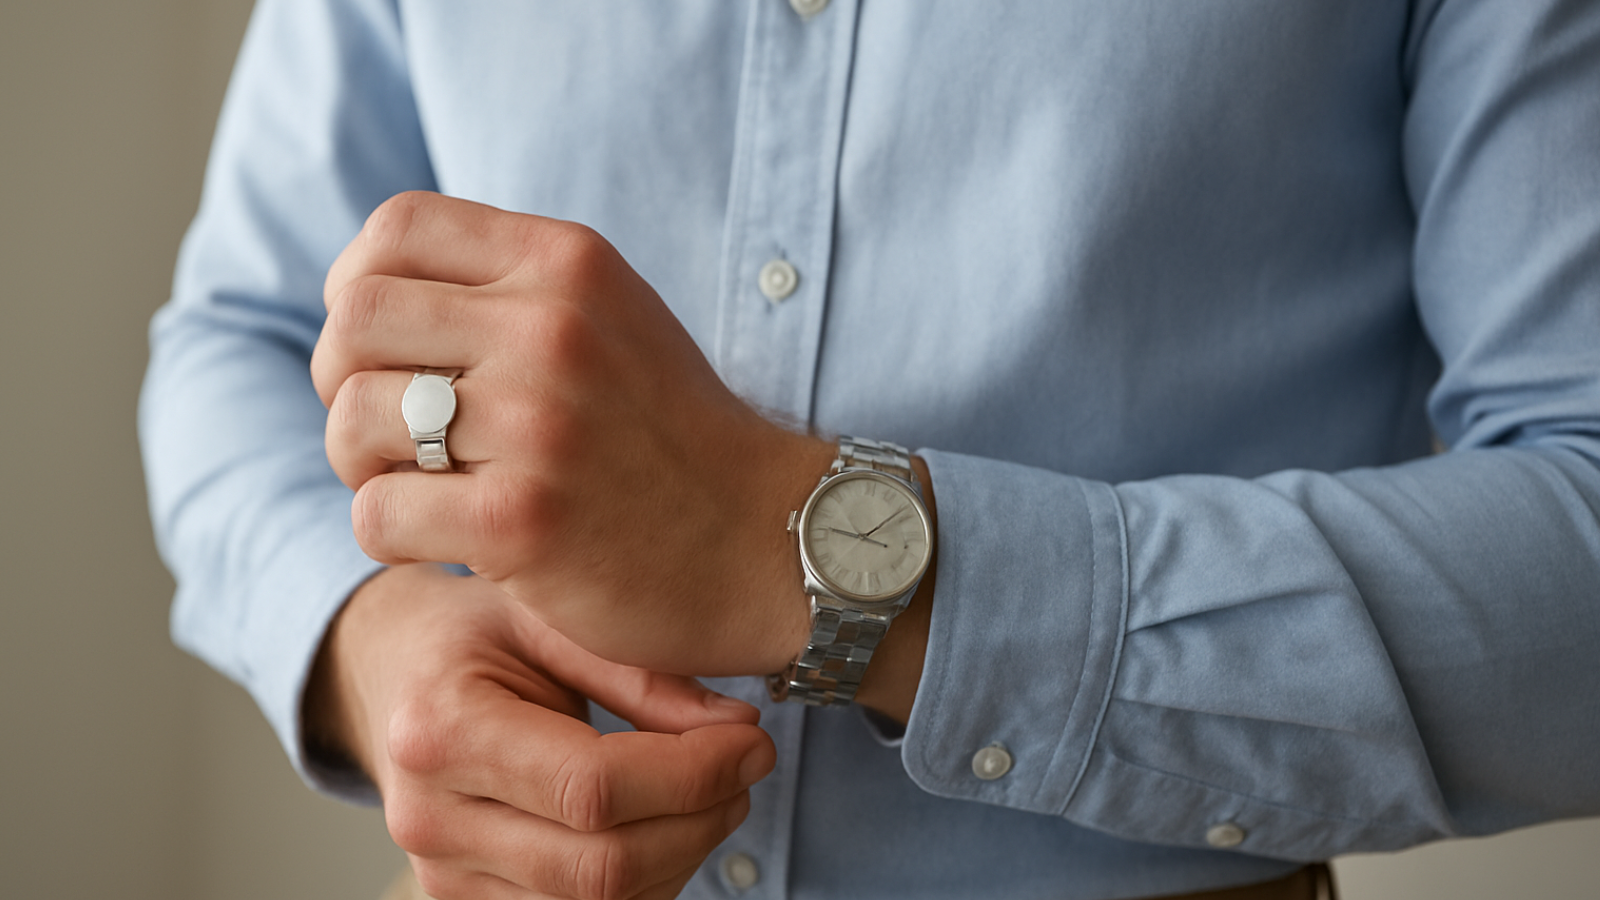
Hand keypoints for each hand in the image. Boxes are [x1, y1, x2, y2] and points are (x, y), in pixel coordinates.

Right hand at [305, 563, 775, 899]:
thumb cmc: (472, 634)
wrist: (388, 673)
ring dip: (681, 856)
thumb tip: (740, 734)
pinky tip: (666, 826)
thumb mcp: (548, 618)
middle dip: (699, 821)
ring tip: (712, 790)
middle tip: (748, 767)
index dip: (691, 776)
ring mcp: (439, 872)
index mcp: (441, 728)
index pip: (592, 787)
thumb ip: (644, 675)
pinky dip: (644, 882)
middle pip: (599, 864)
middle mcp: (429, 816)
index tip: (752, 742)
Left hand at [311, 191, 828, 676]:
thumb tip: (363, 291)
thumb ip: (508, 285)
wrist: (765, 542)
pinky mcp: (521, 523)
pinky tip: (447, 539)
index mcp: (568, 263)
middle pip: (355, 318)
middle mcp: (550, 329)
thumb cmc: (669, 434)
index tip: (385, 345)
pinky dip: (392, 533)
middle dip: (344, 379)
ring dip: (363, 465)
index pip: (396, 225)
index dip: (357, 283)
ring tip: (421, 484)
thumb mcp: (609, 317)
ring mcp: (536, 425)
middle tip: (386, 428)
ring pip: (353, 418)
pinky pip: (377, 514)